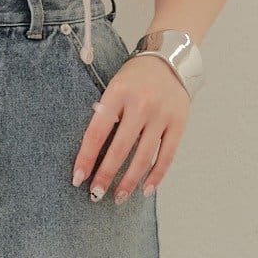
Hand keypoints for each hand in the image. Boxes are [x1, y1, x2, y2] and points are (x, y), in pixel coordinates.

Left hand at [71, 54, 190, 202]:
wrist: (169, 59)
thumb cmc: (134, 79)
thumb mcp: (114, 87)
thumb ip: (104, 114)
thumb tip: (90, 154)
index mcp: (118, 93)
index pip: (97, 132)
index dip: (86, 158)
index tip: (78, 178)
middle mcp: (141, 104)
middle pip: (120, 149)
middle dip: (106, 175)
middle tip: (96, 194)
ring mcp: (162, 114)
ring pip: (143, 156)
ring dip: (129, 181)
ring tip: (118, 197)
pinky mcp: (179, 123)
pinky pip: (166, 155)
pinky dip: (156, 175)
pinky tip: (145, 190)